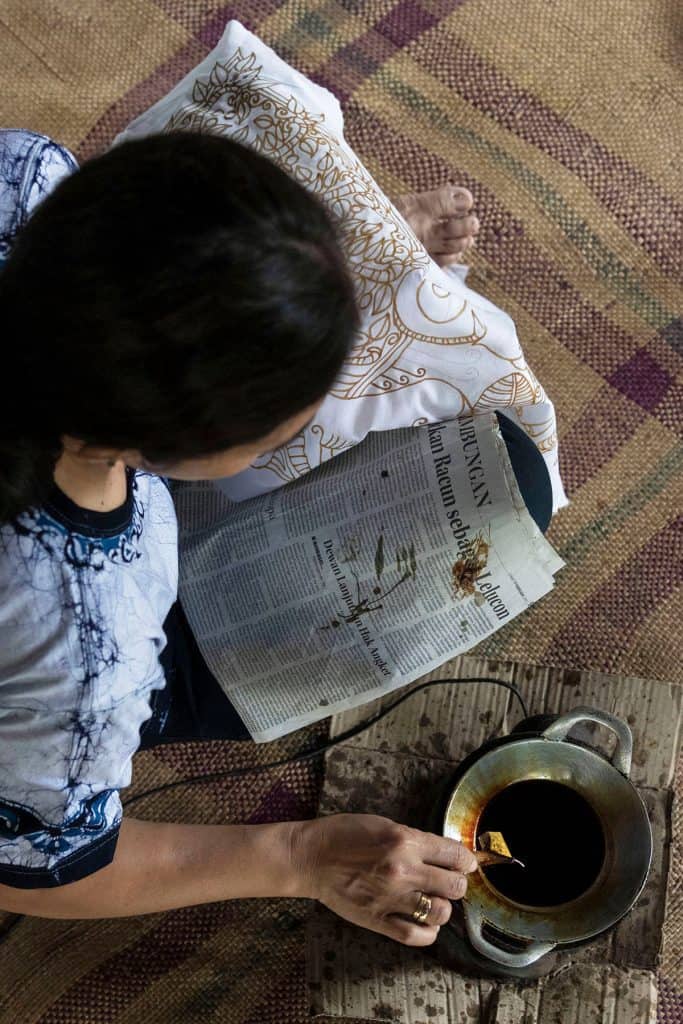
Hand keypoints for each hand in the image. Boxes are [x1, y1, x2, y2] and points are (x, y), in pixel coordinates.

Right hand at [292, 813, 477, 945]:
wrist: (311, 857)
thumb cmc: (344, 834)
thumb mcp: (384, 824)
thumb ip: (415, 840)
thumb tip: (442, 853)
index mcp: (405, 841)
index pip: (455, 855)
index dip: (467, 860)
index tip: (466, 863)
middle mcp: (403, 871)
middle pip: (455, 886)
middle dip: (457, 883)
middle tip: (449, 882)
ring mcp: (391, 899)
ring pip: (440, 913)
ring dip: (442, 907)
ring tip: (433, 901)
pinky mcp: (378, 920)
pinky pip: (416, 936)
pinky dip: (427, 932)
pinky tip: (424, 923)